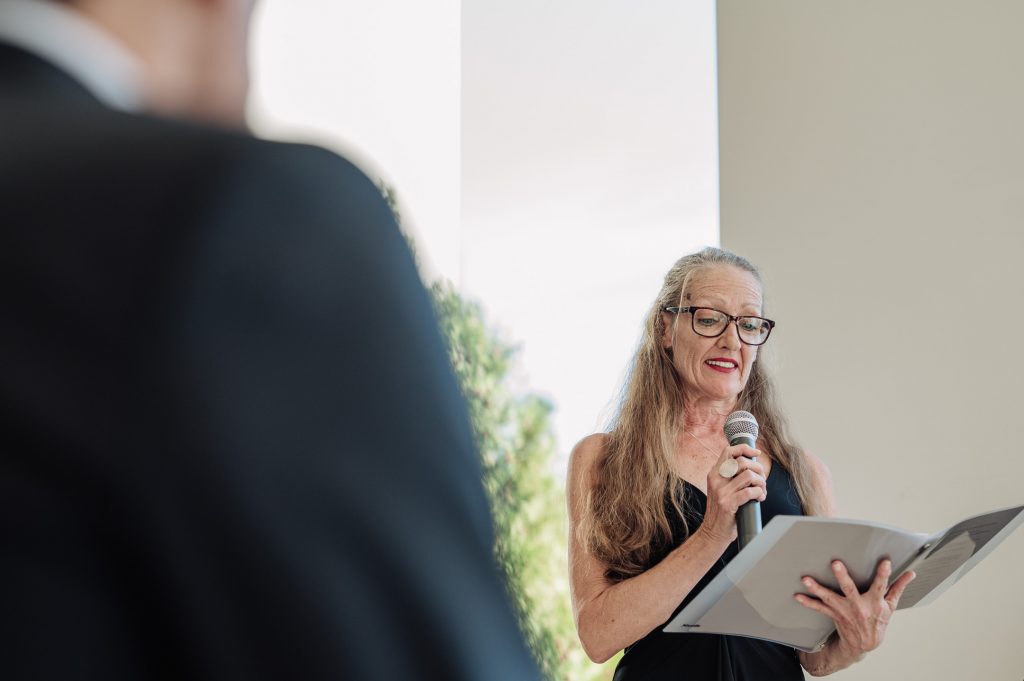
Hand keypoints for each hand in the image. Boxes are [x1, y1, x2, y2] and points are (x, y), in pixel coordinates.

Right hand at [700, 444, 766, 543]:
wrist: (712, 533)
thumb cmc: (722, 512)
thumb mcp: (721, 490)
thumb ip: (730, 478)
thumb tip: (752, 466)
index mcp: (714, 474)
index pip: (728, 451)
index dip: (744, 448)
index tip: (756, 452)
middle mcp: (716, 480)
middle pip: (742, 462)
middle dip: (758, 469)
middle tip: (762, 480)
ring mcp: (721, 492)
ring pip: (749, 476)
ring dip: (761, 483)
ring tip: (762, 491)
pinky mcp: (728, 504)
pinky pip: (750, 491)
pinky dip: (759, 493)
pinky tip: (760, 498)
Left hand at [795, 559, 915, 657]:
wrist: (865, 644)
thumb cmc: (877, 622)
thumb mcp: (890, 606)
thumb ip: (898, 587)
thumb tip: (910, 574)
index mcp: (874, 602)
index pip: (881, 586)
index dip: (884, 574)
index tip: (885, 562)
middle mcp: (859, 606)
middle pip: (850, 589)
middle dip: (842, 576)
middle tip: (836, 563)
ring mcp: (845, 610)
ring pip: (829, 598)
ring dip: (817, 589)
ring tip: (806, 580)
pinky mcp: (834, 614)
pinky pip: (819, 608)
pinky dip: (808, 602)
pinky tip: (798, 596)